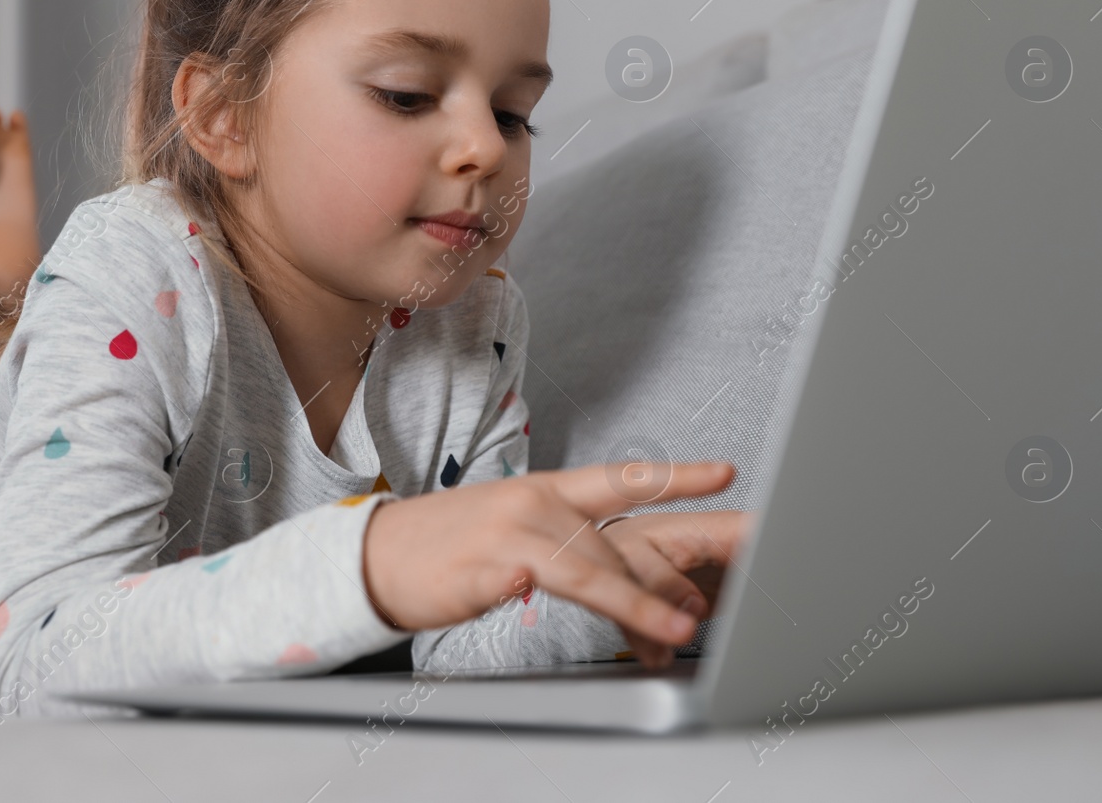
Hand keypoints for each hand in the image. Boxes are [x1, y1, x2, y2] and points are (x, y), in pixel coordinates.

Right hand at [362, 459, 737, 667]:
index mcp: (546, 491)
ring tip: (671, 629)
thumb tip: (620, 573)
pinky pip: (535, 580)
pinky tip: (567, 602)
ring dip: (635, 603)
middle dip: (662, 583)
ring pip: (588, 567)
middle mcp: (534, 504)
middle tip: (697, 612)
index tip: (725, 472)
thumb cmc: (449, 549)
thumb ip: (567, 546)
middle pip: (615, 541)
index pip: (622, 478)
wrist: (376, 556)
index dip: (676, 476)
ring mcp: (510, 532)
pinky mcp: (486, 564)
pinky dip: (557, 591)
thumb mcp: (515, 533)